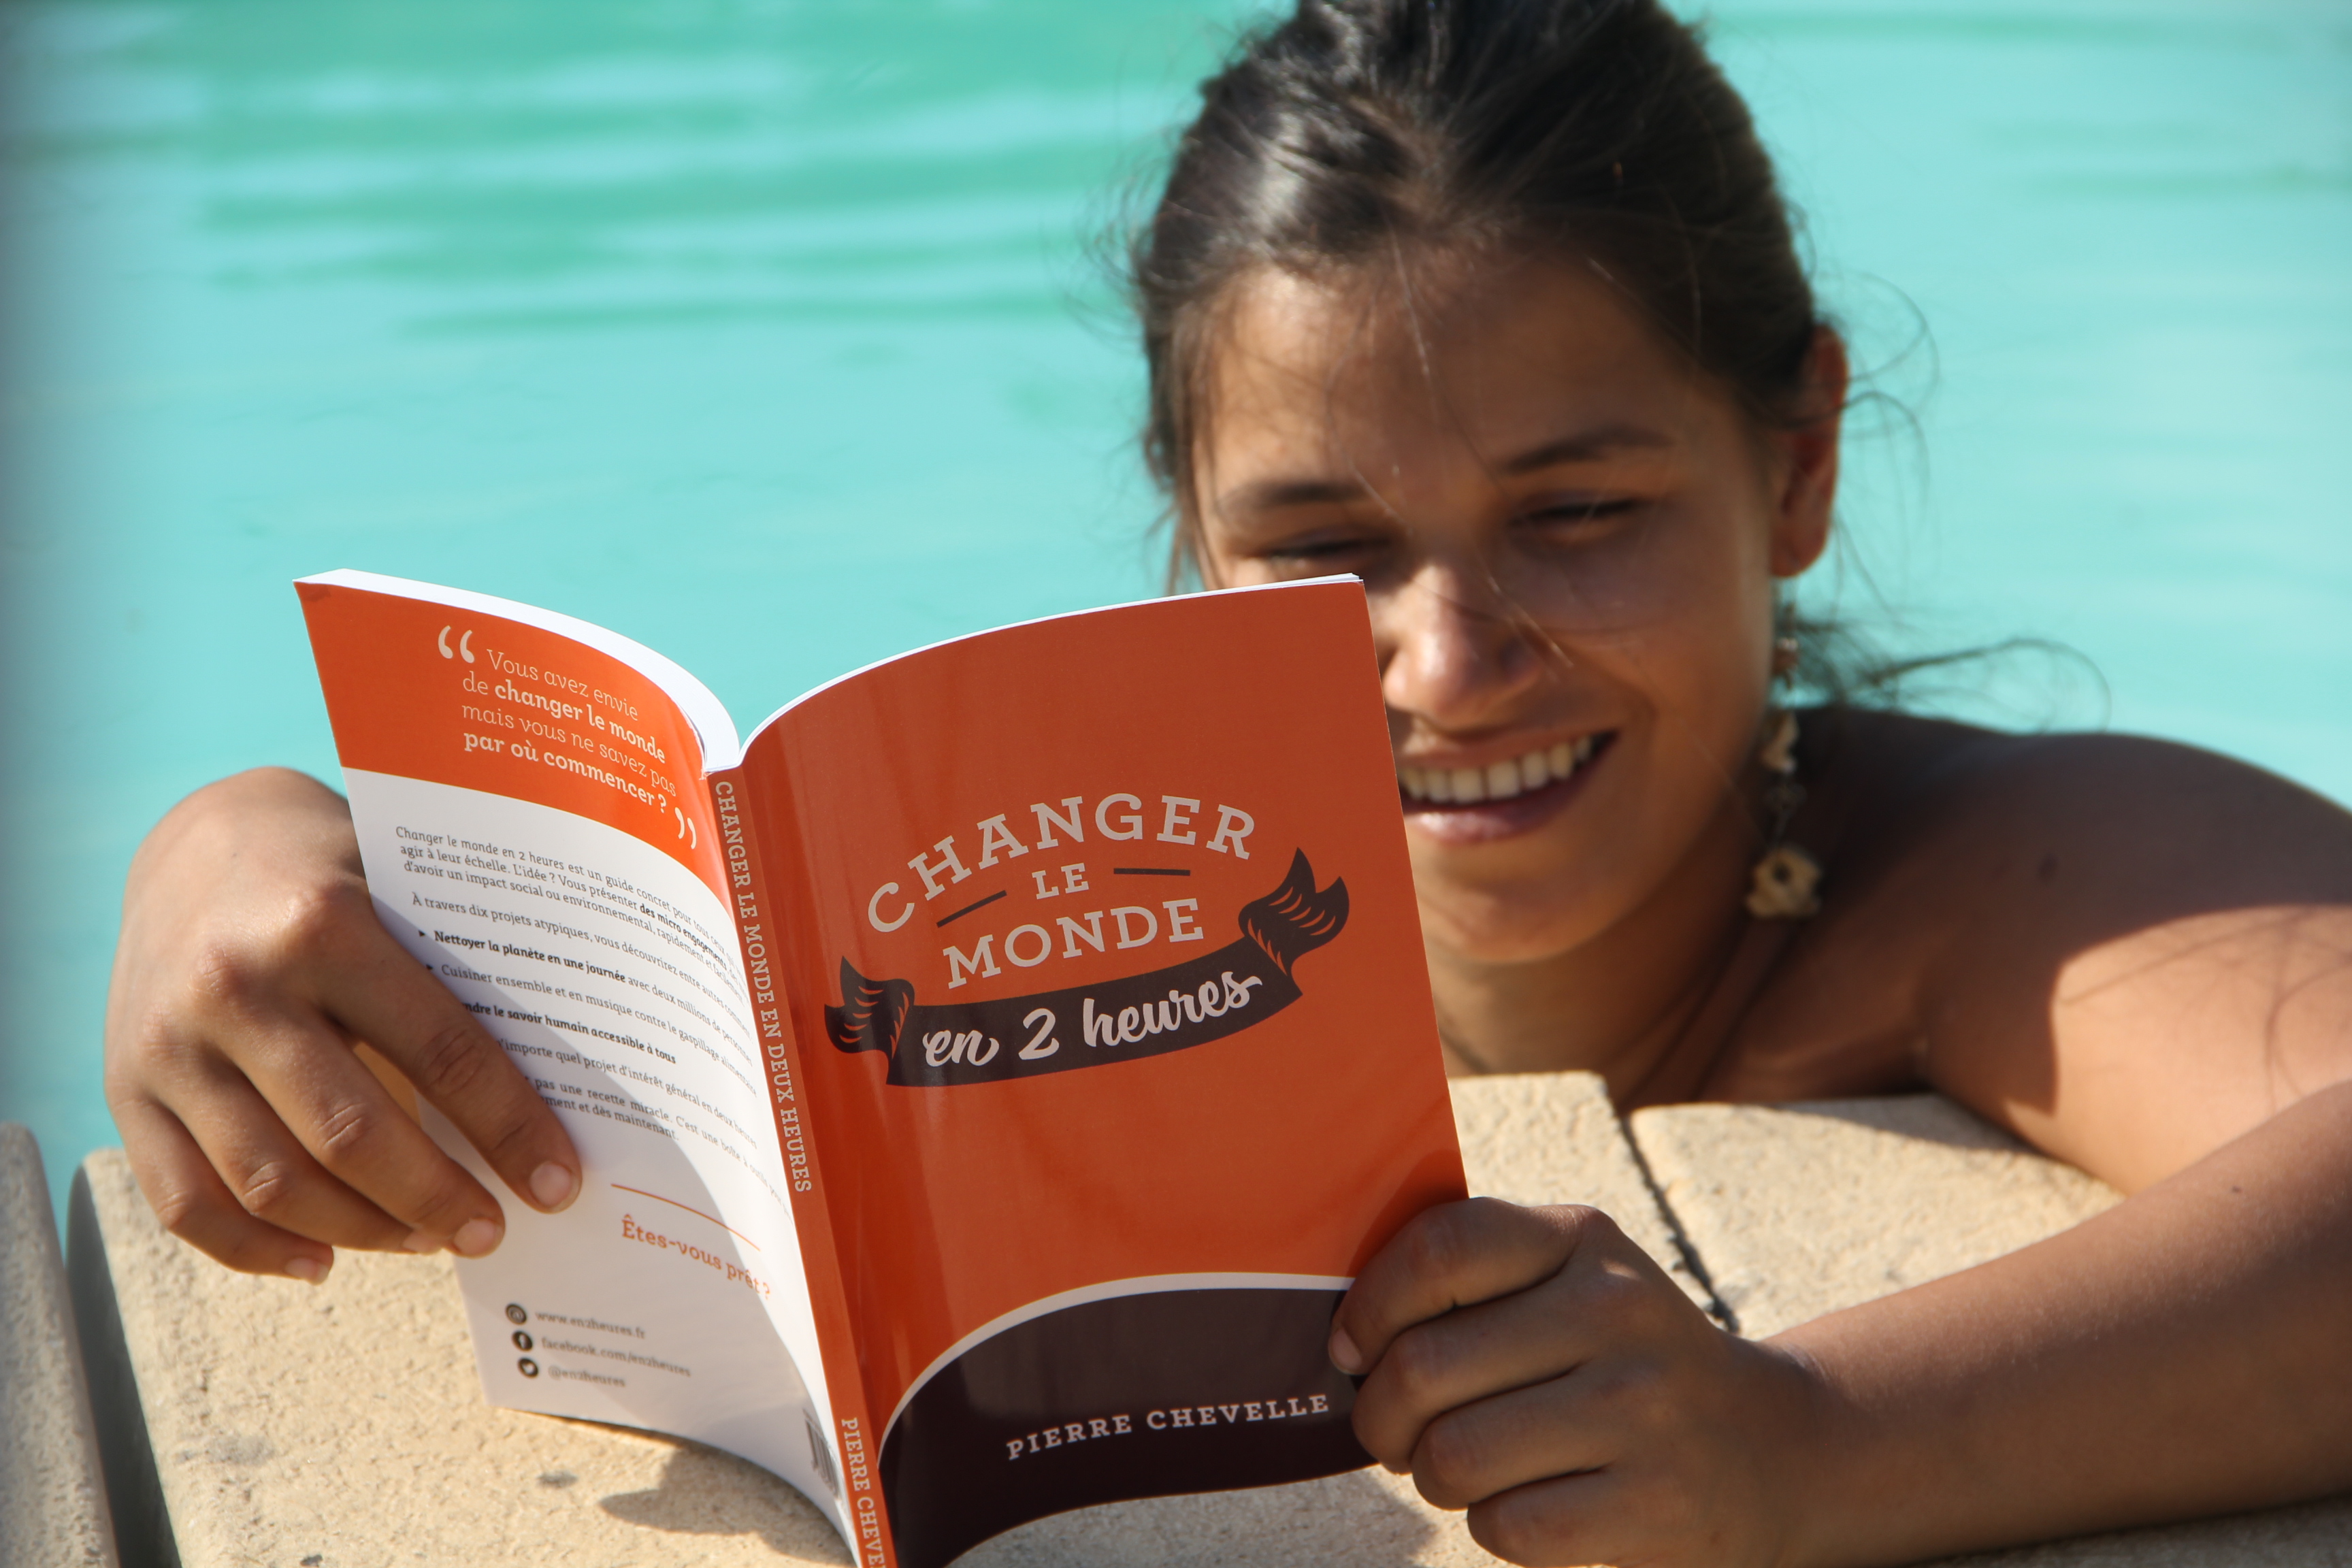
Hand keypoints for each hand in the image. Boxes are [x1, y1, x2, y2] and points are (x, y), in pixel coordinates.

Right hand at [104, 768, 579, 1281]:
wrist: (194, 842)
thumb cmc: (333, 871)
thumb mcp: (399, 890)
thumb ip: (458, 975)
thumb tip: (562, 1084)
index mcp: (321, 926)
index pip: (440, 1051)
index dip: (508, 1128)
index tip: (556, 1183)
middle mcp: (234, 988)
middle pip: (351, 1135)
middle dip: (437, 1198)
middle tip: (492, 1230)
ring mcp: (169, 1047)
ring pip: (273, 1184)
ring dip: (364, 1231)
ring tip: (427, 1239)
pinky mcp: (124, 1093)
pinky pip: (190, 1204)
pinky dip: (258, 1250)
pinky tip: (323, 1260)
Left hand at [1331, 1198, 1827, 1567]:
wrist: (1772, 1447)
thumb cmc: (1622, 1362)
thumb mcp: (1571, 1281)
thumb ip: (1472, 1281)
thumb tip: (1343, 1338)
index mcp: (1583, 1240)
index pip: (1439, 1249)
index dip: (1369, 1307)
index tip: (1352, 1350)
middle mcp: (1618, 1312)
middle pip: (1423, 1367)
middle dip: (1383, 1416)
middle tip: (1396, 1434)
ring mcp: (1644, 1410)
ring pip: (1454, 1455)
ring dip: (1433, 1478)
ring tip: (1462, 1470)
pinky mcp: (1657, 1505)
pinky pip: (1507, 1527)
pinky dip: (1492, 1527)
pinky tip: (1524, 1506)